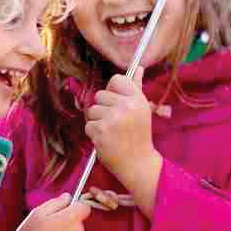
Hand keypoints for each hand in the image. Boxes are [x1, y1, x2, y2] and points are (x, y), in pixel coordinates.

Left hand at [85, 70, 162, 208]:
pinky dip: (94, 134)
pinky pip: (88, 125)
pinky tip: (106, 140)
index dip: (113, 90)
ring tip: (111, 132)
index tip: (117, 102)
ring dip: (98, 121)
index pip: (116, 79)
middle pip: (100, 94)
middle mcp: (126, 106)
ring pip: (92, 110)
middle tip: (116, 123)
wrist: (138, 163)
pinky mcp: (100, 131)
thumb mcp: (142, 109)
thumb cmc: (139, 135)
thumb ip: (137, 87)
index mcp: (137, 99)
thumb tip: (139, 67)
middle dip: (104, 108)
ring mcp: (112, 119)